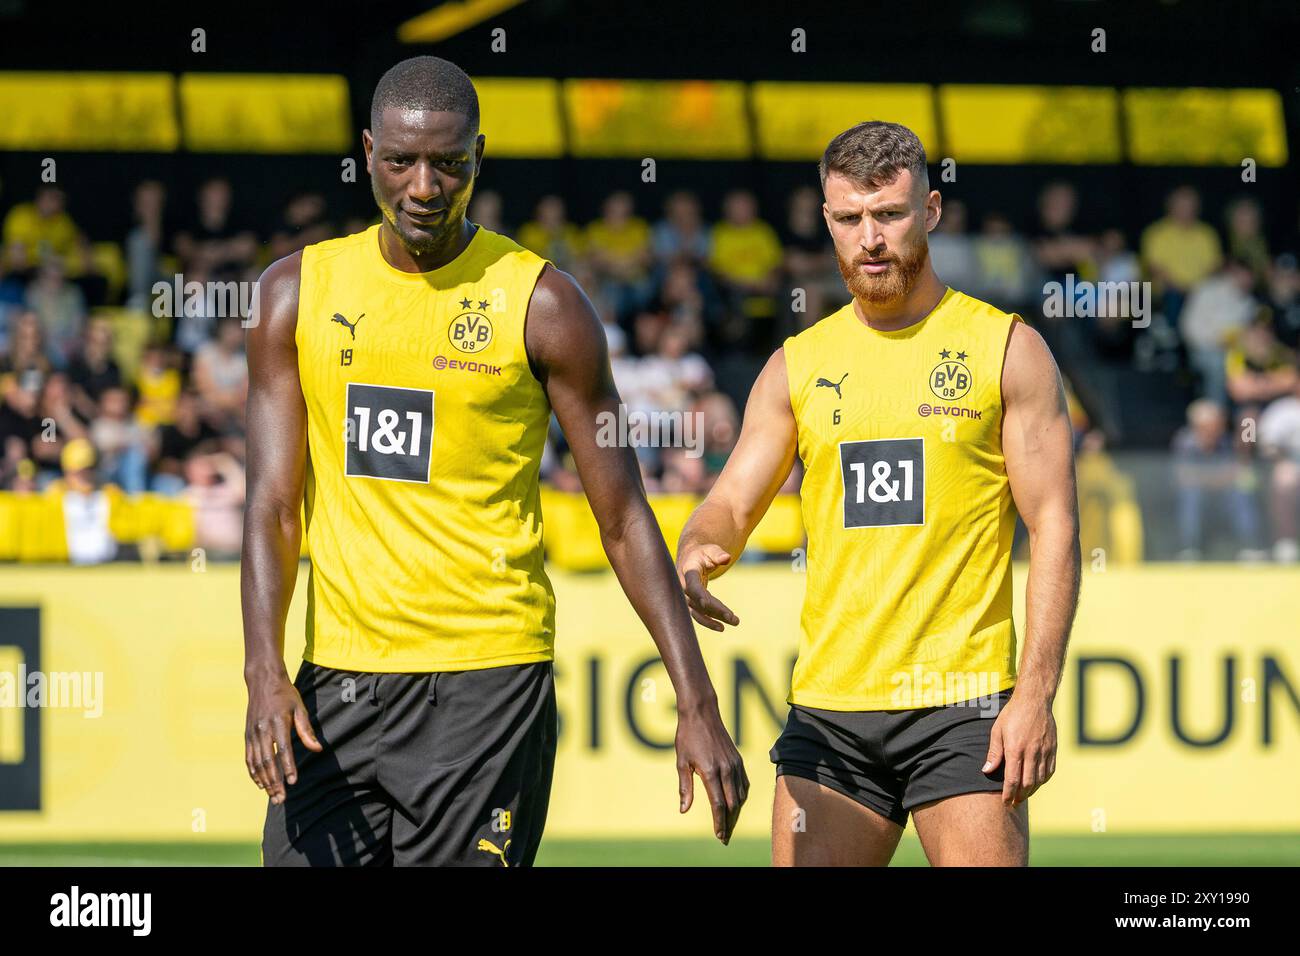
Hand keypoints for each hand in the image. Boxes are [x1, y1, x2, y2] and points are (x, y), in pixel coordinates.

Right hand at [244, 669, 321, 804]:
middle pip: (268, 761)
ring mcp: (252, 733)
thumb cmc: (285, 694)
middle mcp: (263, 729)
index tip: (293, 782)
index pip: (283, 749)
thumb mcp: (300, 708)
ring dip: (264, 781)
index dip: (287, 767)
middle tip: (281, 798)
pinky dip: (254, 772)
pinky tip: (260, 784)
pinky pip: (249, 757)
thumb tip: (317, 749)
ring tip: (272, 796)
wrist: (262, 680)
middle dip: (274, 782)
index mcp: (278, 722)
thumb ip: (306, 730)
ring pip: (256, 762)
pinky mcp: (247, 734)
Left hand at [675, 701, 748, 842]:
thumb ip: (685, 788)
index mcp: (711, 772)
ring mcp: (735, 764)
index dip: (719, 823)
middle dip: (728, 823)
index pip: (718, 805)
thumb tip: (683, 810)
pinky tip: (735, 804)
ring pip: (740, 796)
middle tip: (723, 836)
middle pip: (732, 804)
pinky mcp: (738, 760)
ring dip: (735, 812)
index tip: (719, 836)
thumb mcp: (681, 762)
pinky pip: (744, 784)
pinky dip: (741, 797)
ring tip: (728, 824)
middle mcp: (726, 770)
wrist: (702, 713)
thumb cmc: (687, 737)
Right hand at [676, 544, 738, 631]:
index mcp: (687, 572)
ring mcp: (686, 597)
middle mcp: (684, 587)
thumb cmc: (702, 553)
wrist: (690, 558)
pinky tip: (723, 626)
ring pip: (699, 611)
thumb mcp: (710, 550)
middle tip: (732, 618)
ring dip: (716, 618)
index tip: (706, 604)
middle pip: (698, 602)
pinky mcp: (692, 603)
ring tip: (735, 622)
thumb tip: (726, 558)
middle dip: (715, 610)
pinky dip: (711, 620)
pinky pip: (700, 614)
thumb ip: (718, 554)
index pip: (692, 585)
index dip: (698, 594)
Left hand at [982, 693, 1056, 807]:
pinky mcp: (1053, 749)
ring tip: (1023, 795)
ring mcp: (1045, 751)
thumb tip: (987, 771)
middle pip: (1028, 783)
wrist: (1034, 701)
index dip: (1008, 793)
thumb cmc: (1012, 715)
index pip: (1012, 779)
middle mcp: (1032, 752)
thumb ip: (994, 753)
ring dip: (1032, 790)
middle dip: (1020, 796)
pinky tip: (1036, 783)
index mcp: (1015, 748)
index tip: (1005, 802)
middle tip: (1014, 803)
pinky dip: (1043, 781)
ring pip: (1040, 779)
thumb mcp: (997, 731)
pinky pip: (1050, 771)